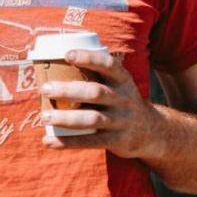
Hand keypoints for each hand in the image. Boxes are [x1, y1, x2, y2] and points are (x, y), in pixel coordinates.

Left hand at [40, 49, 159, 158]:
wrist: (151, 131)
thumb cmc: (121, 103)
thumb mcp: (118, 86)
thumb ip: (95, 77)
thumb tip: (51, 66)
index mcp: (123, 80)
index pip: (108, 65)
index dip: (89, 58)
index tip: (67, 55)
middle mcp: (124, 99)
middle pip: (95, 93)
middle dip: (68, 90)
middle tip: (45, 88)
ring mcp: (121, 121)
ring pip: (92, 119)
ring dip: (66, 118)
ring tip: (44, 116)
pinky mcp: (117, 140)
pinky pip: (91, 142)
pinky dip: (68, 142)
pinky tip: (48, 141)